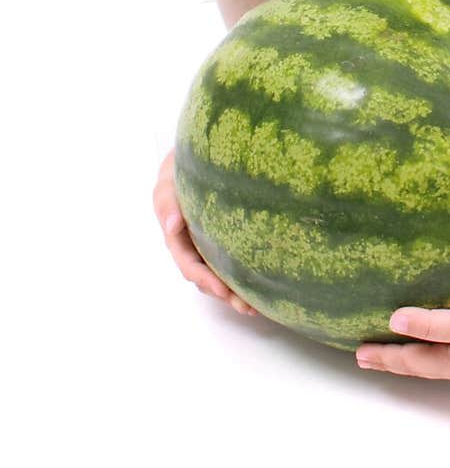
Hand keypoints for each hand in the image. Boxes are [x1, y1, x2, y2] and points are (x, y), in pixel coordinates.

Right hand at [152, 147, 257, 316]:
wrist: (196, 161)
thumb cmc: (177, 172)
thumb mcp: (167, 184)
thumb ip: (167, 203)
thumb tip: (172, 226)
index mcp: (177, 239)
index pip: (189, 265)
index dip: (205, 280)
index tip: (222, 290)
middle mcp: (194, 247)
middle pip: (208, 278)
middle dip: (226, 294)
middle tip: (248, 307)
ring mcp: (211, 246)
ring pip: (222, 275)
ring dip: (237, 293)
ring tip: (258, 306)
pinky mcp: (228, 241)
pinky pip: (235, 262)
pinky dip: (246, 276)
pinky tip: (265, 285)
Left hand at [355, 300, 449, 383]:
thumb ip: (430, 323)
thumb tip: (394, 321)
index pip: (409, 361)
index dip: (384, 356)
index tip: (359, 353)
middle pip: (417, 367)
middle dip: (391, 362)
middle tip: (366, 360)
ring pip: (431, 363)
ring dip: (408, 360)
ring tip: (393, 356)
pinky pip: (446, 357)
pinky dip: (429, 353)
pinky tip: (435, 347)